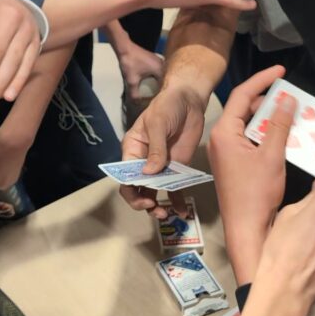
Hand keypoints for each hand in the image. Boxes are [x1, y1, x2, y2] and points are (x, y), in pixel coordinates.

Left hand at [116, 43, 163, 100]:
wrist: (125, 48)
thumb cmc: (130, 62)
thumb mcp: (131, 80)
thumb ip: (135, 93)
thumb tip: (137, 103)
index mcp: (161, 70)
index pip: (165, 86)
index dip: (161, 95)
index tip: (157, 102)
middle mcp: (164, 65)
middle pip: (165, 81)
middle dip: (160, 90)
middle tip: (155, 98)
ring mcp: (160, 61)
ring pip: (162, 76)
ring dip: (159, 84)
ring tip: (154, 93)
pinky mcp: (156, 60)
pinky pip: (159, 72)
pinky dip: (156, 78)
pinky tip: (151, 83)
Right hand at [118, 84, 207, 218]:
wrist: (189, 100)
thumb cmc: (167, 106)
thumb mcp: (158, 124)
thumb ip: (155, 149)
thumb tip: (149, 173)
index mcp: (132, 150)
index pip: (125, 175)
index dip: (131, 190)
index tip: (144, 198)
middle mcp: (143, 162)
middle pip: (137, 188)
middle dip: (143, 202)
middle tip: (156, 209)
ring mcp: (160, 167)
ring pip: (153, 193)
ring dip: (157, 207)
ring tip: (166, 214)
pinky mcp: (176, 169)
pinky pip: (174, 189)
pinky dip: (177, 202)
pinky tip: (182, 212)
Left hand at [207, 66, 289, 281]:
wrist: (246, 227)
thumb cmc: (256, 193)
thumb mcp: (271, 155)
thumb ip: (279, 125)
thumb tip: (288, 99)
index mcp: (224, 132)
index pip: (241, 95)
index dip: (262, 80)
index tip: (281, 71)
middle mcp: (221, 138)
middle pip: (244, 108)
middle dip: (267, 99)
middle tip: (291, 94)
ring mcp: (226, 151)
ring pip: (249, 124)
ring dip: (269, 117)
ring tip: (292, 111)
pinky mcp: (234, 162)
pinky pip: (250, 139)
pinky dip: (266, 133)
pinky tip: (286, 133)